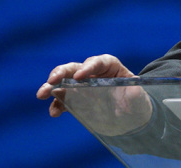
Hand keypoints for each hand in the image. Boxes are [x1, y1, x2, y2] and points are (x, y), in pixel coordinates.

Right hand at [36, 54, 152, 134]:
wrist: (129, 119)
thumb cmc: (136, 103)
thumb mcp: (139, 97)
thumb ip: (135, 91)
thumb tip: (132, 86)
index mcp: (111, 67)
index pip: (98, 62)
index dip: (88, 67)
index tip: (79, 77)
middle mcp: (94, 74)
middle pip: (76, 68)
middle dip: (62, 72)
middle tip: (51, 80)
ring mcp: (83, 87)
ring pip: (64, 81)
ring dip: (51, 86)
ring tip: (41, 94)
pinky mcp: (76, 100)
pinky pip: (63, 100)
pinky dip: (56, 104)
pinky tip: (54, 112)